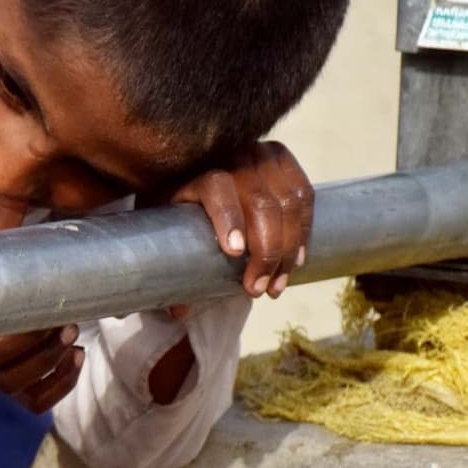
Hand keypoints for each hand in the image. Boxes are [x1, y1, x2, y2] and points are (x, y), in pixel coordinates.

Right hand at [0, 196, 82, 412]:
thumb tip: (13, 186)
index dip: (27, 341)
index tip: (57, 314)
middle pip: (4, 373)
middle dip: (44, 352)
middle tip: (70, 324)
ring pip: (16, 389)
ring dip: (51, 367)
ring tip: (74, 339)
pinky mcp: (11, 382)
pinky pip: (32, 402)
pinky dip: (57, 388)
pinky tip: (75, 358)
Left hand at [164, 140, 313, 298]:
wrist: (189, 166)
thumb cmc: (174, 204)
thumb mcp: (164, 227)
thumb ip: (171, 263)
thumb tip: (178, 312)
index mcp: (195, 169)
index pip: (216, 187)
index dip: (227, 218)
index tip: (234, 252)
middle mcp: (231, 155)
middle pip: (259, 203)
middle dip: (265, 252)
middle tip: (257, 289)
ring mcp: (260, 155)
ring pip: (288, 202)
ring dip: (287, 249)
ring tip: (277, 284)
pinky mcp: (283, 159)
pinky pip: (304, 196)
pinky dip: (303, 232)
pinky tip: (296, 260)